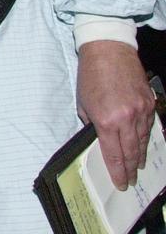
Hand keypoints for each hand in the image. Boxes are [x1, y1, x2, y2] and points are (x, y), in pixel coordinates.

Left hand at [77, 39, 156, 189]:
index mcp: (107, 120)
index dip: (118, 172)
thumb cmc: (91, 75)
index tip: (120, 183)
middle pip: (131, 151)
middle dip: (131, 169)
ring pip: (143, 140)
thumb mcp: (82, 102)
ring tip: (138, 167)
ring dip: (140, 156)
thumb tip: (97, 139)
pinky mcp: (150, 102)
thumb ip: (90, 123)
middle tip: (132, 181)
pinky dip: (146, 138)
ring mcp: (142, 110)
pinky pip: (149, 126)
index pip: (114, 154)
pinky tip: (143, 145)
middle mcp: (127, 118)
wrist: (109, 50)